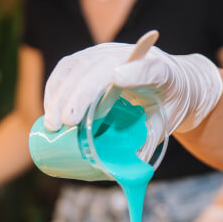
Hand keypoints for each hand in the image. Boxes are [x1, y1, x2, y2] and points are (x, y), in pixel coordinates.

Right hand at [43, 42, 222, 136]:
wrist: (172, 80)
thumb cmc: (169, 103)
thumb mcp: (167, 123)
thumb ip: (149, 140)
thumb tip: (126, 169)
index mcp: (163, 72)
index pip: (152, 69)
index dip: (136, 72)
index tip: (119, 78)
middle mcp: (133, 55)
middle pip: (103, 68)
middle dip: (81, 94)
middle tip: (66, 124)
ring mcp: (108, 53)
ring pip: (79, 67)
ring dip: (61, 94)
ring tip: (52, 124)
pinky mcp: (91, 57)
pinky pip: (67, 68)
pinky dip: (55, 88)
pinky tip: (49, 110)